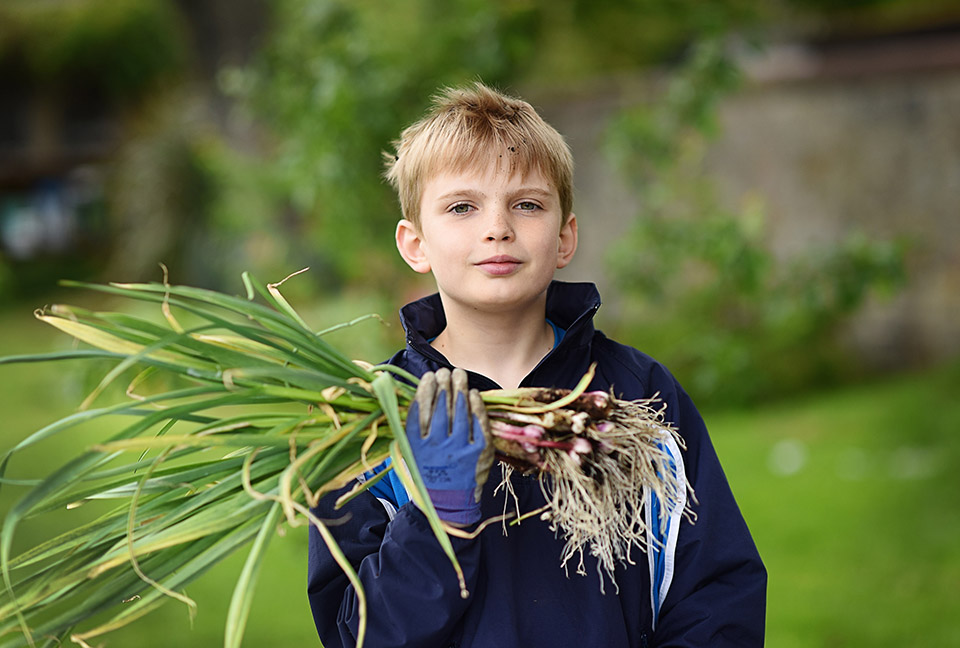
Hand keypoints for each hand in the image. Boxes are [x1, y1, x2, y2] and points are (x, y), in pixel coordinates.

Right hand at [405, 368, 493, 524]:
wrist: (446, 503)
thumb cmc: (427, 472)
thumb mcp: (410, 452)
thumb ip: (412, 427)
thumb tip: (416, 396)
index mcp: (417, 446)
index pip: (421, 410)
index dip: (425, 390)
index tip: (428, 377)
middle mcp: (438, 446)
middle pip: (441, 407)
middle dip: (443, 385)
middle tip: (444, 371)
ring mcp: (460, 449)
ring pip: (460, 412)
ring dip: (459, 389)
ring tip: (458, 374)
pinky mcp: (479, 453)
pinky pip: (478, 424)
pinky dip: (476, 407)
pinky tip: (473, 394)